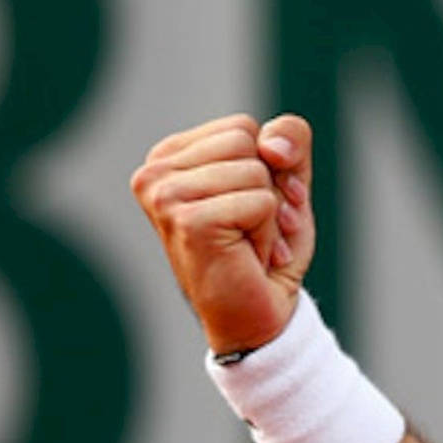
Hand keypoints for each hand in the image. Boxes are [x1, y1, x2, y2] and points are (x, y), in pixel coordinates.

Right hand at [131, 112, 316, 355]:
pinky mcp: (187, 221)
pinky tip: (247, 257)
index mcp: (169, 156)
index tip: (252, 208)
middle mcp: (155, 173)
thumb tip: (271, 147)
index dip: (267, 166)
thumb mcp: (286, 181)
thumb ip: (288, 141)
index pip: (244, 126)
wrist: (260, 315)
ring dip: (268, 213)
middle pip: (249, 141)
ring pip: (257, 170)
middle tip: (251, 229)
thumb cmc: (266, 249)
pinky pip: (261, 202)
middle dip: (268, 187)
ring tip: (246, 244)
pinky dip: (269, 233)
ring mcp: (165, 197)